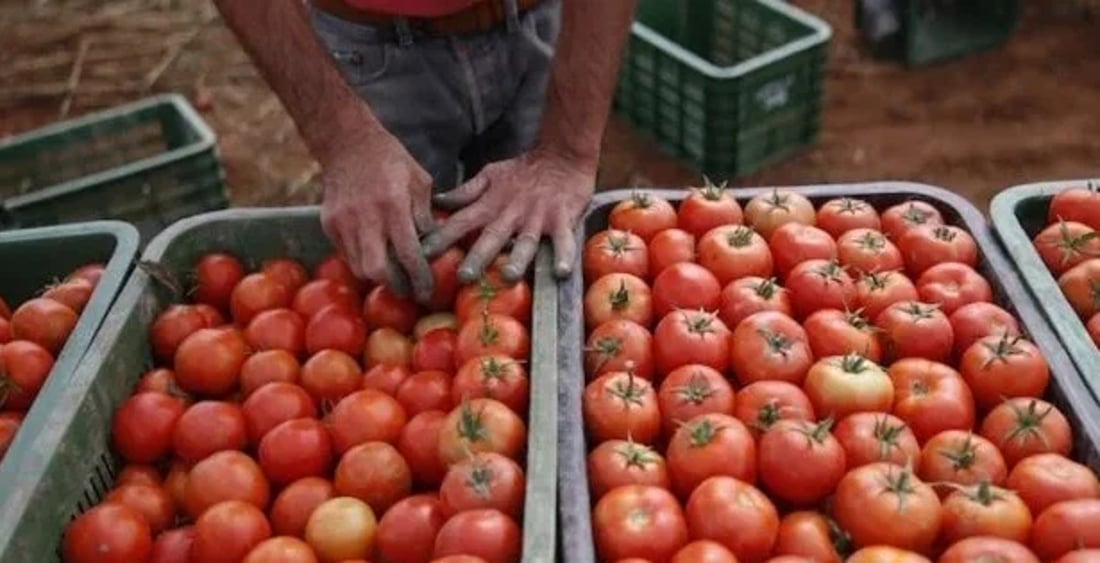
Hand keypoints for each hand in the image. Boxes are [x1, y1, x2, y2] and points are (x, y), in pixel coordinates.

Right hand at [318, 131, 436, 301]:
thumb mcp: (419, 182)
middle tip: (409, 290)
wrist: (347, 143)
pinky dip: (362, 260)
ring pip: (359, 268)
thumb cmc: (390, 161)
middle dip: (396, 286)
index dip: (419, 278)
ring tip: (394, 275)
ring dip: (379, 276)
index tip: (428, 291)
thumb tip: (431, 246)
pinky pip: (346, 255)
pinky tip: (375, 255)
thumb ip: (425, 216)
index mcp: (393, 206)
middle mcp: (365, 218)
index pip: (408, 255)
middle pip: (377, 271)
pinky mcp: (328, 225)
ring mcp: (343, 223)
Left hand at [422, 148, 594, 283]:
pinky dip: (564, 256)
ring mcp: (537, 218)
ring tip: (509, 277)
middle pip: (492, 237)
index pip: (461, 222)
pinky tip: (560, 272)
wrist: (562, 155)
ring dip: (518, 259)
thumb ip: (466, 192)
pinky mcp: (563, 220)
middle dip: (478, 256)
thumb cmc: (523, 170)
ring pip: (526, 242)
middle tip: (463, 277)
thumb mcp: (490, 175)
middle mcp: (511, 214)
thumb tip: (438, 201)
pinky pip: (564, 241)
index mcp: (491, 204)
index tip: (422, 255)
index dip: (441, 238)